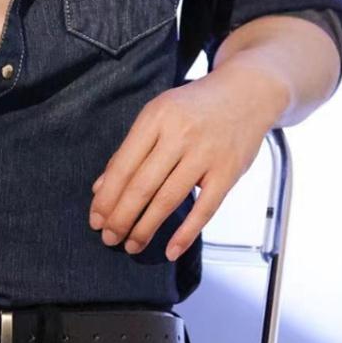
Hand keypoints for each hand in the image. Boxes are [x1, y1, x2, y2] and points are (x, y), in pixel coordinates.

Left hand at [87, 63, 288, 261]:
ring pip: (168, 200)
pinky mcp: (228, 173)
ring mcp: (205, 154)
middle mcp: (179, 135)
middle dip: (121, 217)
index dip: (106, 197)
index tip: (95, 218)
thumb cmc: (195, 106)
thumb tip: (102, 186)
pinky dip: (185, 233)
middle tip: (108, 238)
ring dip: (146, 228)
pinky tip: (169, 249)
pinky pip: (204, 209)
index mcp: (155, 117)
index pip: (123, 165)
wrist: (246, 92)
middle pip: (142, 185)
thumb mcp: (158, 114)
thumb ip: (131, 149)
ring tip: (131, 245)